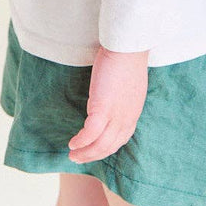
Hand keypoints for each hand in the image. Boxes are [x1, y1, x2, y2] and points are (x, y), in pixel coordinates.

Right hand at [68, 46, 149, 162]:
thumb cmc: (127, 59)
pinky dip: (81, 141)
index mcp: (133, 113)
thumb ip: (123, 97)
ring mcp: (116, 115)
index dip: (106, 148)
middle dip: (93, 155)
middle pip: (109, 146)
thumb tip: (112, 100)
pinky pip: (90, 133)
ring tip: (72, 155)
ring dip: (85, 153)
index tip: (95, 150)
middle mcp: (126, 118)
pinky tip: (73, 143)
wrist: (128, 48)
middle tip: (78, 158)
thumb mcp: (130, 85)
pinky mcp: (103, 108)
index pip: (120, 139)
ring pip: (100, 145)